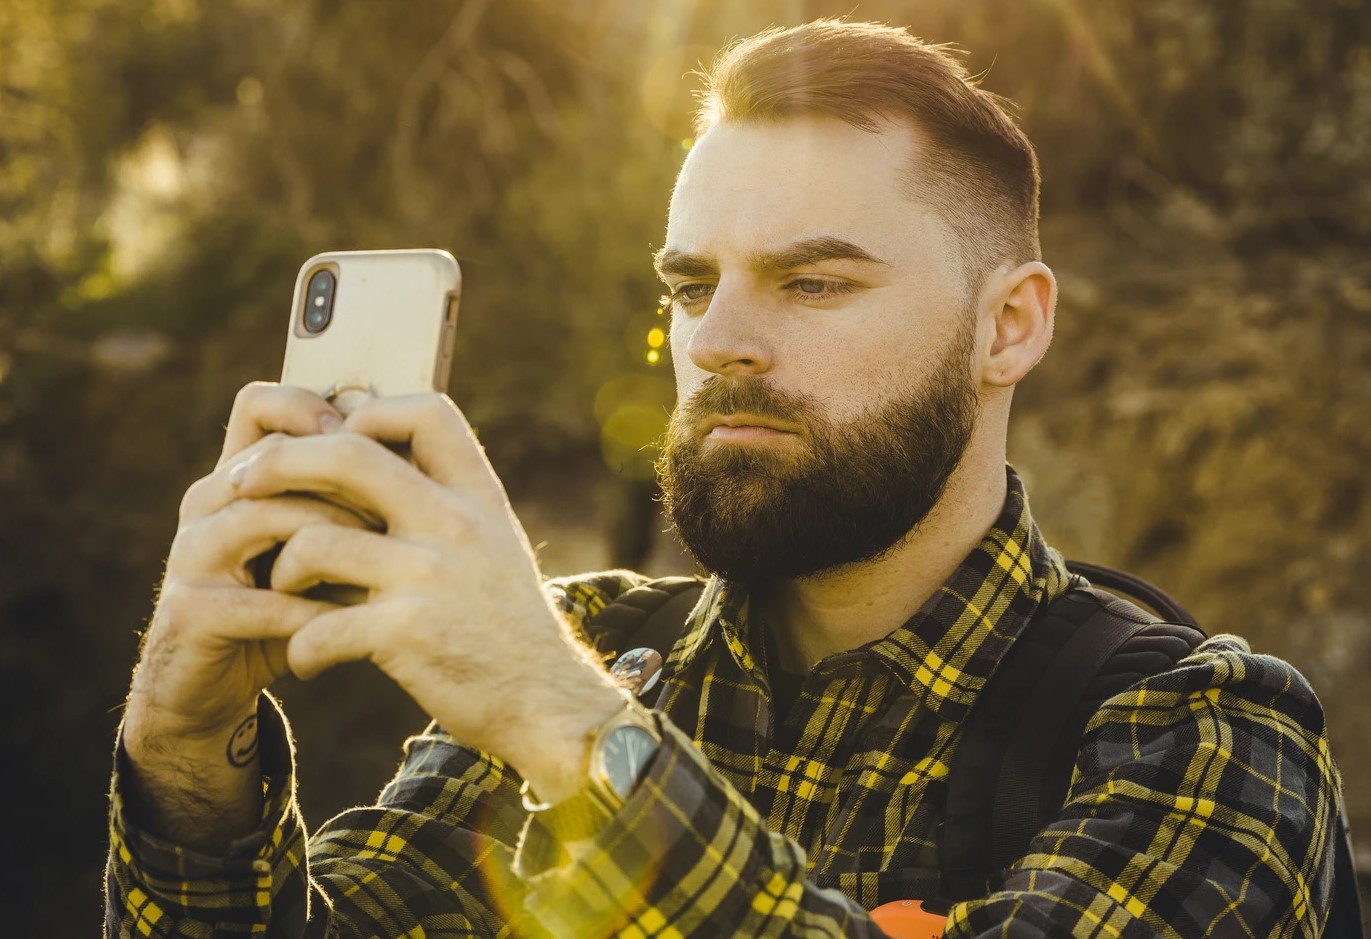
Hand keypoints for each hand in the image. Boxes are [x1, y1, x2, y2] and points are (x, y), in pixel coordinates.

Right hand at [121, 383, 364, 845]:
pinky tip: (357, 620)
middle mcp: (206, 503)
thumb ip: (354, 504)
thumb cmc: (284, 607)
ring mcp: (191, 554)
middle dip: (346, 480)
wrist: (212, 687)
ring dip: (334, 539)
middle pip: (275, 459)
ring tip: (384, 561)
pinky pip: (261, 600)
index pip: (260, 405)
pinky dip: (315, 610)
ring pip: (266, 518)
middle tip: (400, 507)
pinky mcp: (189, 611)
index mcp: (236, 476)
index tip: (380, 444)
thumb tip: (427, 459)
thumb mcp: (324, 549)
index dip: (317, 411)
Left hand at [231, 393, 625, 799]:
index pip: (425, 412)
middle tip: (240, 483)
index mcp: (477, 496)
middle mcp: (456, 524)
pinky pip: (319, 627)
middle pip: (348, 455)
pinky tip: (307, 661)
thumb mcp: (494, 545)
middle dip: (279, 463)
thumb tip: (369, 462)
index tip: (335, 440)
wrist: (548, 703)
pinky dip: (300, 647)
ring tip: (285, 593)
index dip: (370, 413)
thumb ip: (444, 505)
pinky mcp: (408, 634)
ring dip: (282, 570)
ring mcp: (431, 576)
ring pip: (315, 542)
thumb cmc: (508, 625)